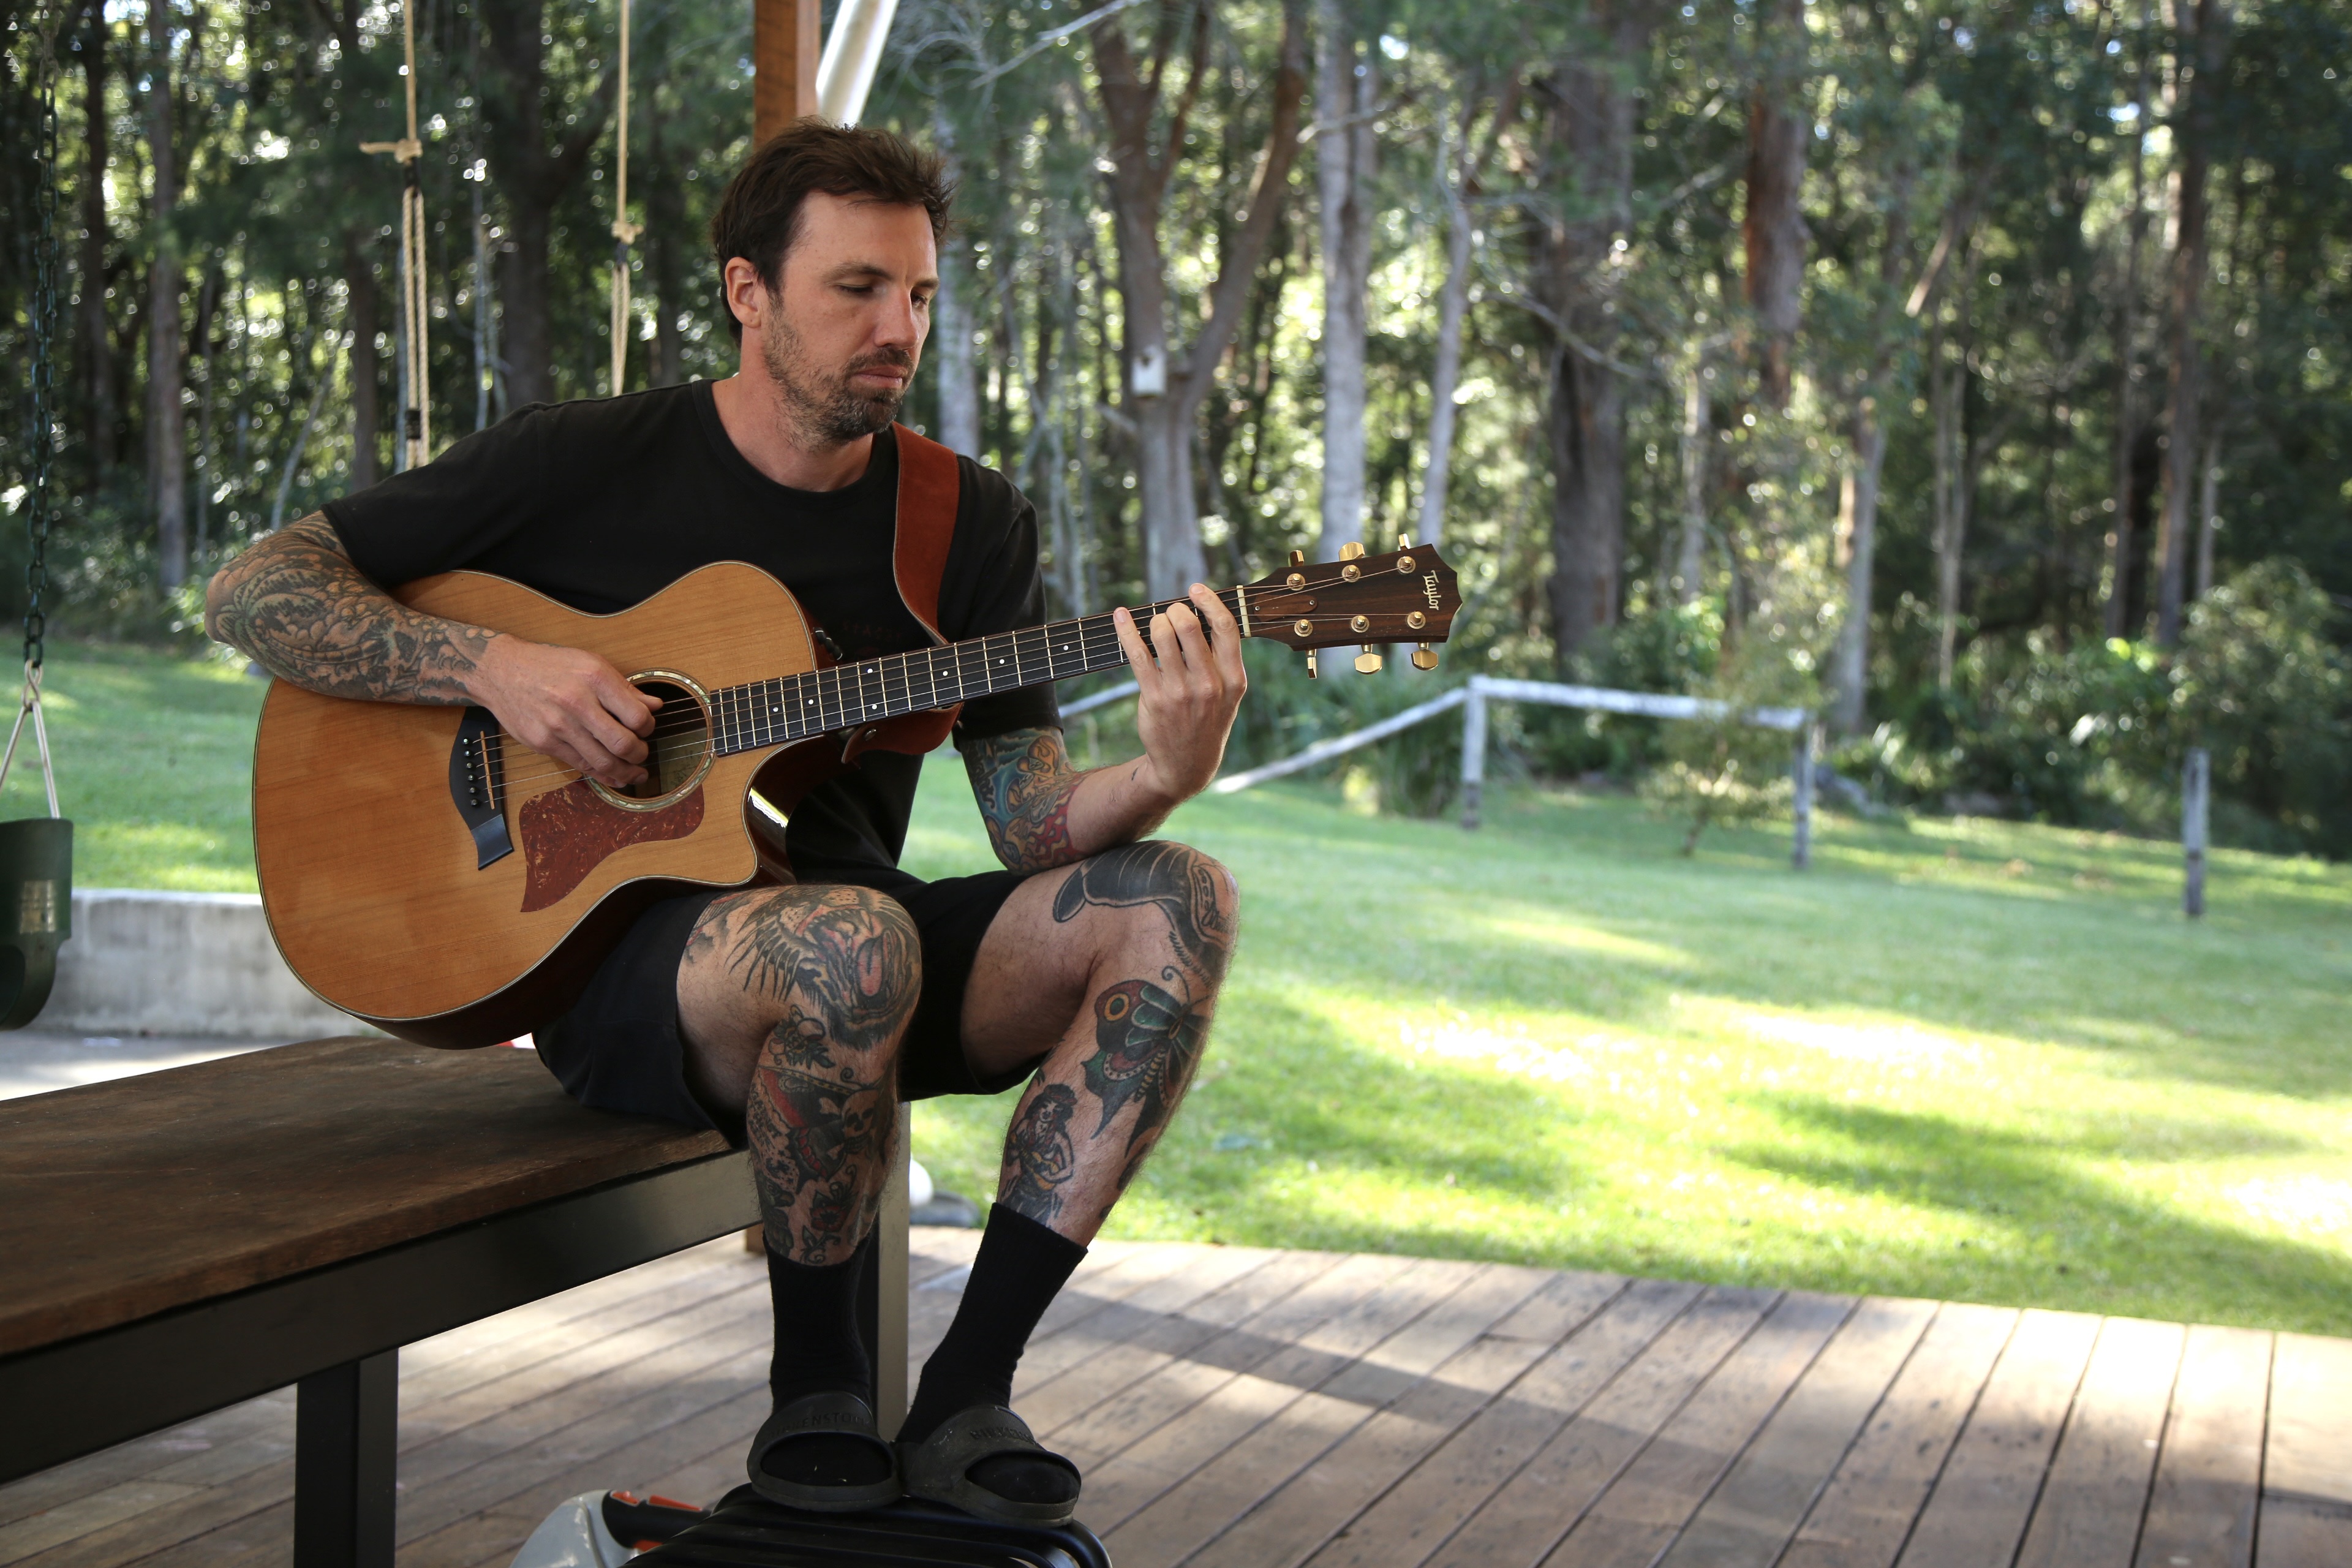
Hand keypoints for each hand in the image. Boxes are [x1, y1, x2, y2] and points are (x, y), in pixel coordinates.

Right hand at [468, 634, 660, 788]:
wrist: (501, 671)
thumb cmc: (549, 665)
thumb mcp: (590, 663)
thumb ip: (624, 687)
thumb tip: (655, 706)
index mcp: (594, 677)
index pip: (636, 715)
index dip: (648, 727)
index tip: (646, 728)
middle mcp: (576, 702)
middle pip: (622, 743)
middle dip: (640, 754)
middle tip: (642, 753)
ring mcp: (558, 725)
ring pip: (602, 761)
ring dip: (625, 772)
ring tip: (635, 772)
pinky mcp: (543, 742)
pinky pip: (580, 766)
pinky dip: (601, 775)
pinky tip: (613, 775)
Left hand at [1113, 583, 1246, 805]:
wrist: (1186, 766)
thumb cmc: (1207, 720)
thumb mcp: (1228, 694)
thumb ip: (1221, 659)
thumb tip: (1201, 613)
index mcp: (1234, 679)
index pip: (1226, 628)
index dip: (1209, 601)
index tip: (1195, 589)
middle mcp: (1210, 684)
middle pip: (1190, 626)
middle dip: (1175, 610)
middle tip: (1170, 612)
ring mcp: (1181, 692)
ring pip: (1163, 635)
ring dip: (1154, 621)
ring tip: (1154, 623)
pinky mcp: (1154, 699)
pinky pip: (1138, 654)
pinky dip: (1126, 630)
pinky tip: (1120, 618)